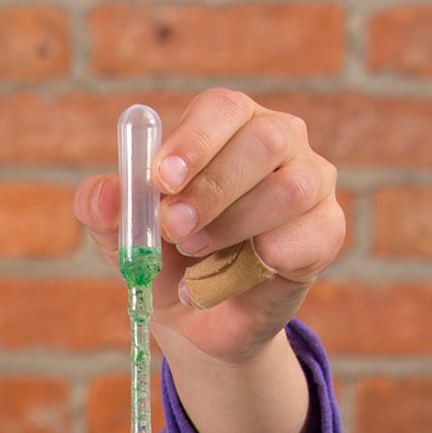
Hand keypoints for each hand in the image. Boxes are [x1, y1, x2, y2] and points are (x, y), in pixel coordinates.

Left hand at [74, 89, 344, 364]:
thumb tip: (105, 193)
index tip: (162, 180)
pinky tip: (234, 279)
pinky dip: (266, 260)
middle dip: (212, 189)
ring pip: (289, 188)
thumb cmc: (166, 261)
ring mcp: (310, 182)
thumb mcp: (124, 240)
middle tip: (174, 229)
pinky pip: (309, 235)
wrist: (199, 322)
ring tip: (198, 255)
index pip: (221, 110)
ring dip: (236, 225)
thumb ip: (105, 213)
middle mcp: (277, 141)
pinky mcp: (326, 230)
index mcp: (226, 126)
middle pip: (263, 140)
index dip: (194, 141)